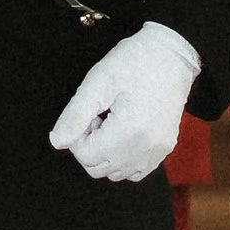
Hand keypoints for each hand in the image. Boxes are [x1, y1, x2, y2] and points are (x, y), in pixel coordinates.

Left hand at [49, 22, 200, 184]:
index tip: (89, 113)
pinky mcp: (164, 149)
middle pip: (98, 168)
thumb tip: (57, 142)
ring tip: (112, 122)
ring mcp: (157, 151)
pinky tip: (125, 133)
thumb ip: (74, 115)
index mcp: (129, 131)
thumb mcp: (98, 82)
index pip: (86, 156)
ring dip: (105, 153)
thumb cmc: (133, 62)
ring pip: (116, 173)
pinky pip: (135, 171)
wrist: (172, 56)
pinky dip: (123, 159)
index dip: (78, 135)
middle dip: (90, 145)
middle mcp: (145, 148)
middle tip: (98, 116)